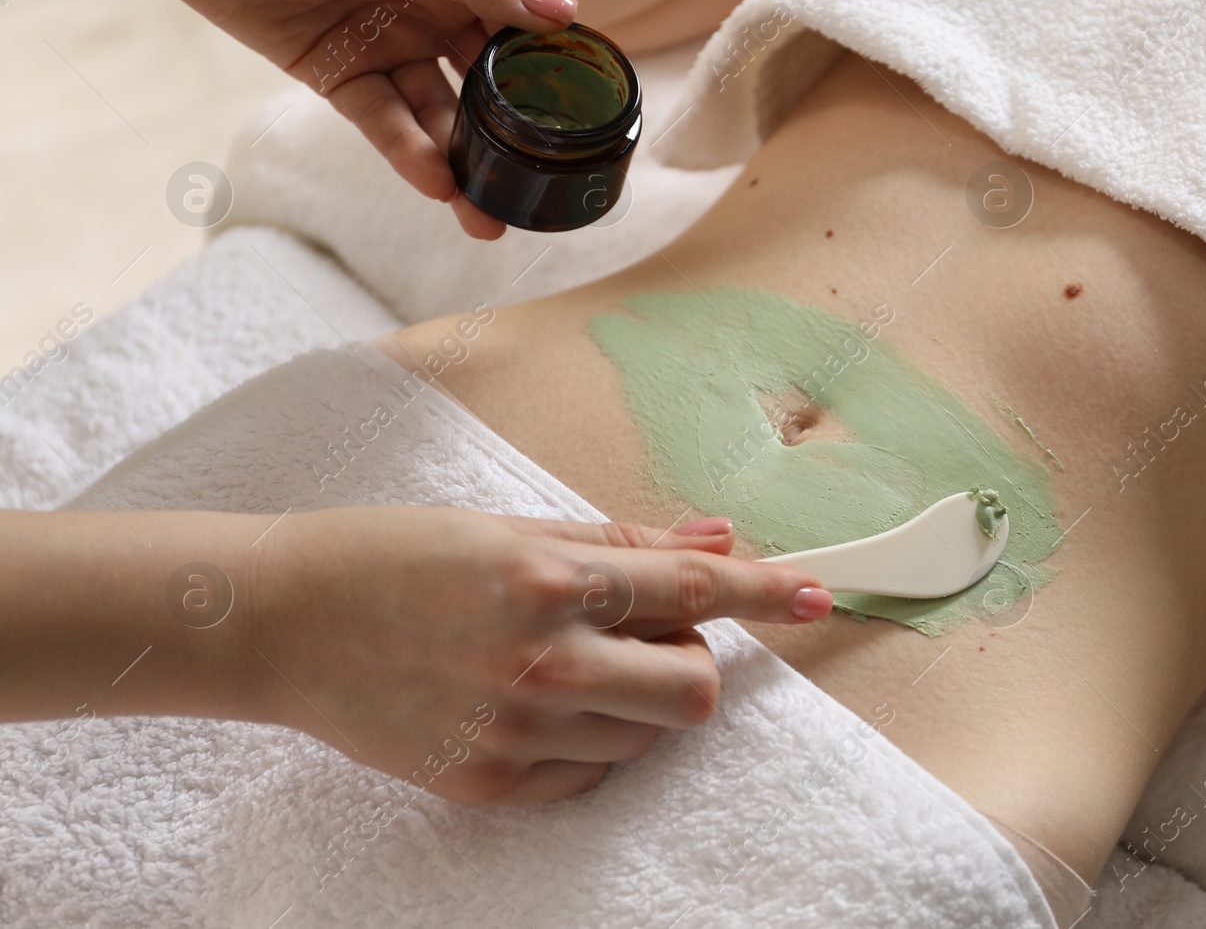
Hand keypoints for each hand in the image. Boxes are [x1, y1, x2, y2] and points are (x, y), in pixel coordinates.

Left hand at [126, 0, 575, 239]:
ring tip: (481, 213)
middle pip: (481, 84)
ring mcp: (386, 44)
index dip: (544, 77)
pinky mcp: (341, 76)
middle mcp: (430, 8)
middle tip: (531, 191)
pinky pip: (384, 123)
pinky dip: (408, 152)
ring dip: (459, 161)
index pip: (516, 26)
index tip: (575, 127)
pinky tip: (433, 181)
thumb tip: (565, 12)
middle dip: (507, 139)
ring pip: (436, 114)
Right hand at [253, 506, 831, 803]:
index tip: (820, 594)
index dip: (766, 591)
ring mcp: (513, 732)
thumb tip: (717, 535)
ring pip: (648, 734)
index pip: (690, 588)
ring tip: (571, 657)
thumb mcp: (509, 528)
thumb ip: (622, 539)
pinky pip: (590, 774)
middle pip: (694, 688)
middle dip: (692, 658)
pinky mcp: (488, 783)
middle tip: (640, 627)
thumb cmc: (393, 555)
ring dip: (639, 694)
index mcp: (544, 581)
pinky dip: (591, 738)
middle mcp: (539, 663)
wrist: (280, 624)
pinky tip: (536, 698)